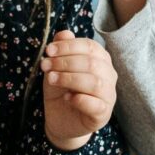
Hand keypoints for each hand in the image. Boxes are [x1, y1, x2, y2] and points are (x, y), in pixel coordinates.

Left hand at [41, 30, 117, 150]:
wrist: (61, 121)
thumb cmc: (62, 91)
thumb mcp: (57, 68)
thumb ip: (62, 50)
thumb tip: (64, 33)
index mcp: (101, 60)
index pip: (90, 47)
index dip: (69, 46)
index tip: (49, 50)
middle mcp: (109, 76)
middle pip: (92, 63)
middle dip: (65, 62)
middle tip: (45, 65)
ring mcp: (108, 95)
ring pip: (95, 82)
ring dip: (70, 78)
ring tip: (51, 79)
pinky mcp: (103, 114)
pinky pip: (96, 105)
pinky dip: (80, 99)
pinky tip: (66, 97)